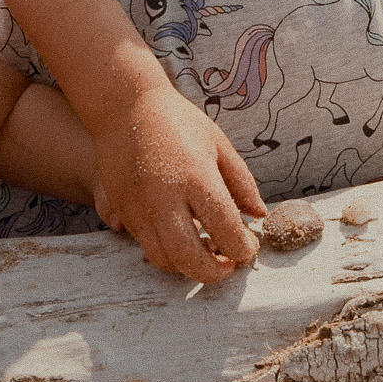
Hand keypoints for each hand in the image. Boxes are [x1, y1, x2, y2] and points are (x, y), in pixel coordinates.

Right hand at [93, 81, 266, 283]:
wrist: (125, 108)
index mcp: (198, 178)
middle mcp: (166, 198)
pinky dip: (168, 252)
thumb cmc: (178, 121)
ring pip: (164, 259)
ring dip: (188, 267)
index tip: (250, 248)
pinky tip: (184, 238)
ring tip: (206, 253)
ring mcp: (141, 208)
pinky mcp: (122, 210)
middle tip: (229, 265)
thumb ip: (242, 183)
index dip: (243, 248)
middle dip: (214, 273)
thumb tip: (259, 214)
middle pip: (190, 258)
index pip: (226, 230)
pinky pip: (146, 245)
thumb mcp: (219, 144)